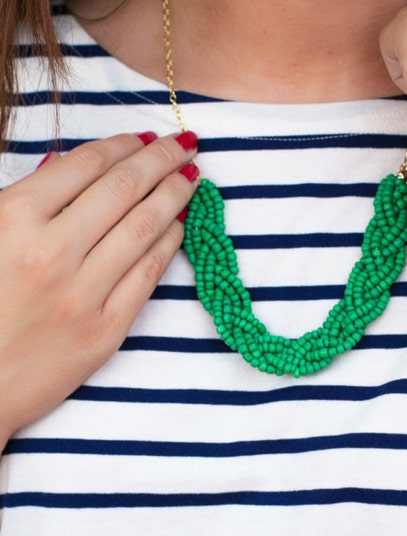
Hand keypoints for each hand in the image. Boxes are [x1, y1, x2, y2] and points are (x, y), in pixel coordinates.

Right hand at [0, 131, 198, 447]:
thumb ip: (22, 200)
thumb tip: (66, 167)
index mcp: (12, 219)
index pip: (86, 166)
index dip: (125, 145)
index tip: (147, 137)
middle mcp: (52, 252)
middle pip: (125, 190)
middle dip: (162, 160)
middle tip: (186, 144)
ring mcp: (83, 294)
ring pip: (144, 229)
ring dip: (175, 196)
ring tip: (192, 178)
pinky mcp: (105, 331)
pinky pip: (148, 275)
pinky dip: (170, 244)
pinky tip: (182, 225)